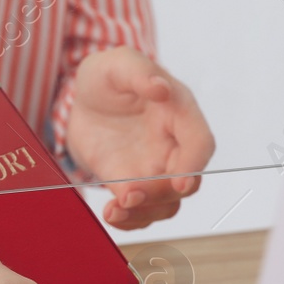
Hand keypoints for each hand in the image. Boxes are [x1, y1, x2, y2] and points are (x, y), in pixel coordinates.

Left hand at [65, 47, 215, 228]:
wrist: (83, 97)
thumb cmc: (109, 75)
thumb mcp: (119, 64)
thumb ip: (139, 73)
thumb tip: (160, 88)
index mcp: (180, 112)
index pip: (200, 143)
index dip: (194, 165)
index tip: (178, 182)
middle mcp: (175, 145)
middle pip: (186, 181)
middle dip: (161, 194)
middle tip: (128, 196)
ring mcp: (156, 167)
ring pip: (167, 203)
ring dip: (144, 213)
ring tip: (113, 211)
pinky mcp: (132, 183)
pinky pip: (141, 211)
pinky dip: (129, 220)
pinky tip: (110, 214)